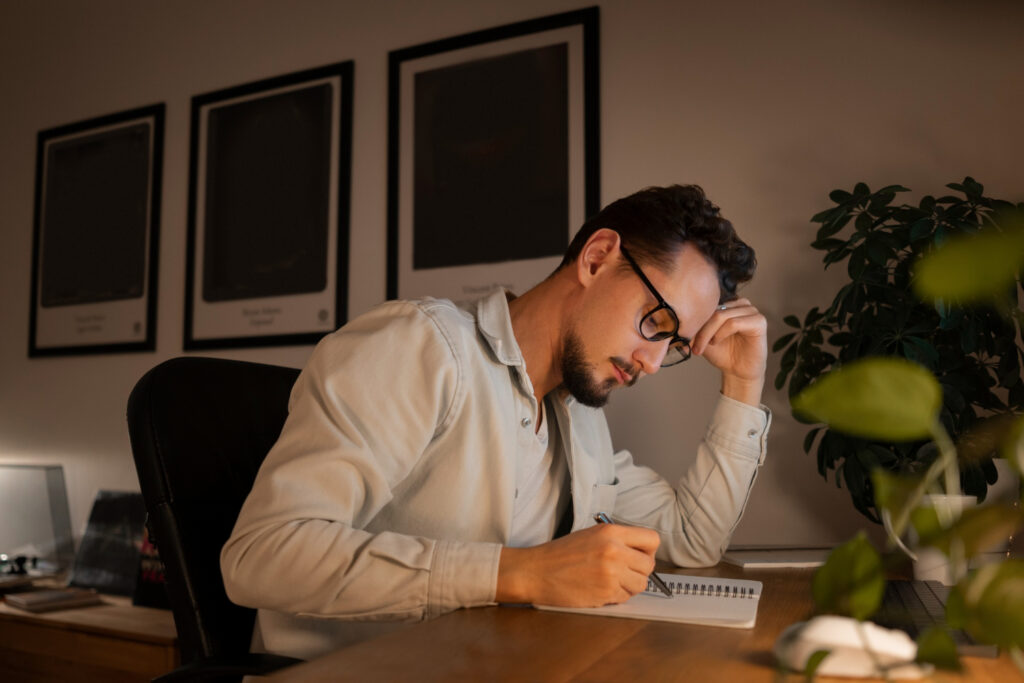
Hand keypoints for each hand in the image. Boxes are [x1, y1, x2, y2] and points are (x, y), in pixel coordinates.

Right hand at [496, 523, 659, 606]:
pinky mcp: (605, 593)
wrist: (535, 571)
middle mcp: (615, 551)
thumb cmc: (560, 554)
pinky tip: (600, 589)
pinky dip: (617, 596)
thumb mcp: (591, 535)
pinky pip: (625, 597)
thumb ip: (617, 541)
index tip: (640, 555)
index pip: (652, 539)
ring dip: (630, 586)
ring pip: (641, 584)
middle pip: (649, 565)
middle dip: (640, 570)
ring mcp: (611, 573)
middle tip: (624, 572)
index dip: (648, 550)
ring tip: (611, 581)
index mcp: (611, 532)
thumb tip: (640, 552)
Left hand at [691, 297, 766, 405]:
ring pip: (722, 316)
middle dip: (701, 330)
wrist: (738, 372)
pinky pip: (734, 322)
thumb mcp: (702, 339)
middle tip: (694, 346)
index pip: (708, 305)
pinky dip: (722, 333)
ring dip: (709, 333)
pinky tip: (716, 342)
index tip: (685, 338)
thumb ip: (692, 328)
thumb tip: (675, 322)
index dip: (696, 321)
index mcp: (729, 304)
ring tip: (707, 345)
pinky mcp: (759, 321)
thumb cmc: (722, 354)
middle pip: (714, 311)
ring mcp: (752, 311)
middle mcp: (741, 304)